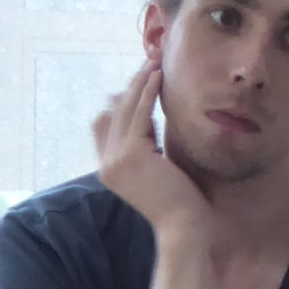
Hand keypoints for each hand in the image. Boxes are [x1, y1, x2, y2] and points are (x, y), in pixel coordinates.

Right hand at [93, 63, 208, 241]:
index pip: (104, 125)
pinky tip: (158, 77)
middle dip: (131, 85)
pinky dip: (147, 92)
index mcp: (108, 170)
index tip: (141, 81)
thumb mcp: (155, 168)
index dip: (121, 100)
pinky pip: (138, 114)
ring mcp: (115, 160)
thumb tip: (147, 119)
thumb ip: (146, 146)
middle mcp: (106, 164)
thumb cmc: (177, 202)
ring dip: (139, 83)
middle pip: (112, 112)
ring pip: (124, 109)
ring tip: (154, 62)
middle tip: (148, 62)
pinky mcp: (132, 154)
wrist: (184, 226)